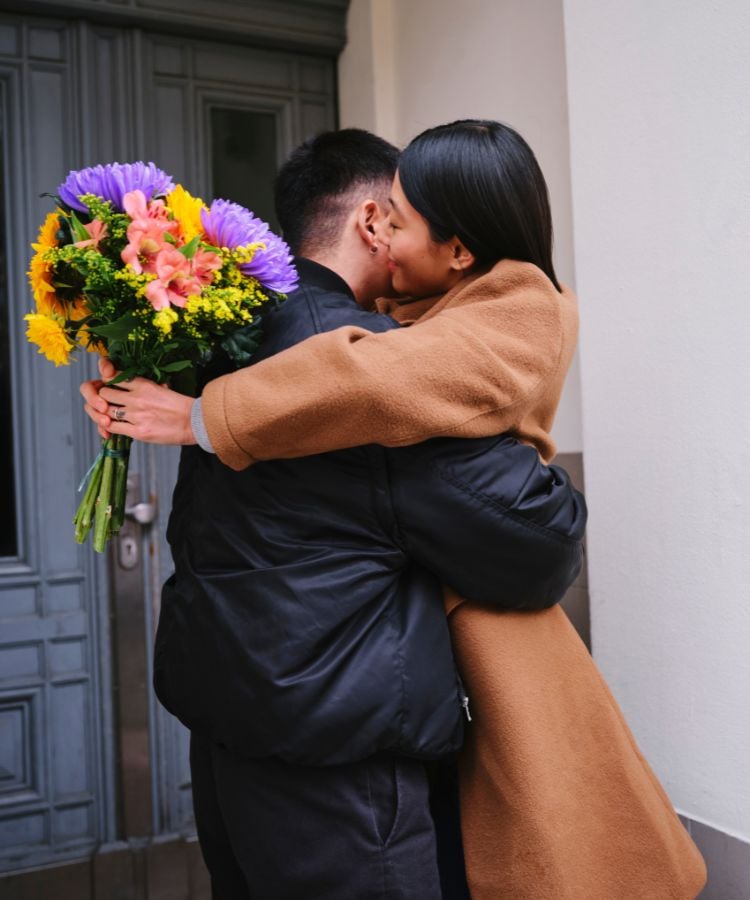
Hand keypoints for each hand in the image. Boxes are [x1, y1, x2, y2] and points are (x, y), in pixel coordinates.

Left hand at [79, 358, 196, 444]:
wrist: (194, 422)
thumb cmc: (180, 406)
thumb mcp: (160, 389)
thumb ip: (143, 387)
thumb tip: (131, 386)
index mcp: (144, 384)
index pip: (114, 377)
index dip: (105, 381)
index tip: (105, 385)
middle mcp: (137, 398)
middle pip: (104, 393)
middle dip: (101, 398)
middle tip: (103, 402)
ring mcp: (136, 415)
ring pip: (106, 410)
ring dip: (102, 413)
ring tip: (105, 415)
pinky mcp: (138, 431)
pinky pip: (112, 427)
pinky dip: (107, 426)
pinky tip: (110, 426)